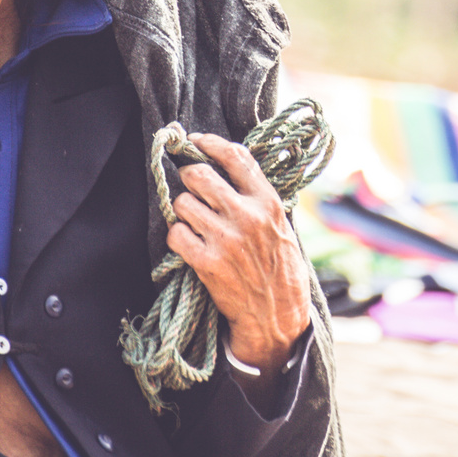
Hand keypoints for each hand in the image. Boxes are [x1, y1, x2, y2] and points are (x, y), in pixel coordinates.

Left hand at [167, 132, 311, 383]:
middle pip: (199, 175)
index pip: (235, 156)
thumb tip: (228, 164)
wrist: (277, 315)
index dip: (209, 143)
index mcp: (268, 202)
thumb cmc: (279, 266)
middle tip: (190, 185)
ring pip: (183, 203)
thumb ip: (258, 196)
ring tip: (194, 220)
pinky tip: (189, 242)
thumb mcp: (281, 224)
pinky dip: (178, 236)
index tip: (195, 141)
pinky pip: (176, 234)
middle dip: (189, 177)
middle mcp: (247, 216)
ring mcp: (226, 239)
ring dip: (183, 210)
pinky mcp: (208, 263)